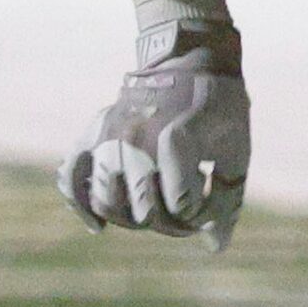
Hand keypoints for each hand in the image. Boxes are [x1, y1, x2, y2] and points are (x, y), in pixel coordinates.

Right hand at [59, 16, 248, 250]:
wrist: (189, 60)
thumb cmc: (219, 109)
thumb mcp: (236, 150)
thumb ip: (228, 199)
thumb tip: (214, 246)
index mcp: (177, 137)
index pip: (181, 203)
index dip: (196, 214)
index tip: (206, 203)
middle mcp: (137, 137)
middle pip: (142, 211)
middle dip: (167, 222)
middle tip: (182, 213)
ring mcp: (110, 135)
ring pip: (106, 202)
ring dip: (130, 217)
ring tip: (151, 211)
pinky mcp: (94, 132)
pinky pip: (71, 176)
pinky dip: (80, 204)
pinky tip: (99, 227)